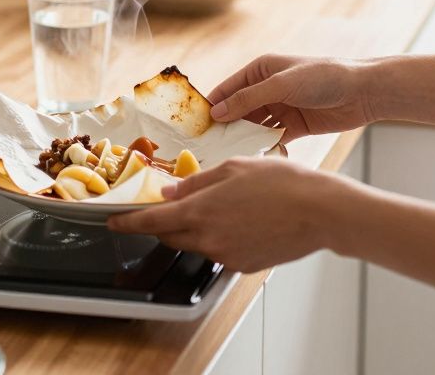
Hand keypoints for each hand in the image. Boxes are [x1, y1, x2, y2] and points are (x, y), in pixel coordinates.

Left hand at [106, 157, 345, 271]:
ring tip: (215, 208)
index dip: (128, 222)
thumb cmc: (282, 183)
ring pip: (194, 243)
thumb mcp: (233, 169)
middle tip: (163, 208)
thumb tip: (170, 190)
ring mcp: (225, 255)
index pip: (151, 222)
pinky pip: (217, 251)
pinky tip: (237, 221)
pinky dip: (217, 237)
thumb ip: (197, 182)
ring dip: (191, 229)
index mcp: (200, 211)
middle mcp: (208, 238)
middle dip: (161, 223)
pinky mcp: (242, 265)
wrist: (320, 211)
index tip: (113, 221)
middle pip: (169, 235)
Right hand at [208, 54, 376, 141]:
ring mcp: (281, 108)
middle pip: (238, 111)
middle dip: (226, 128)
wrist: (363, 92)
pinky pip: (273, 139)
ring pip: (254, 127)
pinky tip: (260, 159)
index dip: (211, 107)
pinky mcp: (294, 126)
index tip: (195, 128)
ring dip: (245, 140)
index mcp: (260, 71)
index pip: (227, 90)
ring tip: (232, 157)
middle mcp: (267, 89)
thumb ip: (248, 99)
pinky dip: (266, 147)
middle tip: (210, 149)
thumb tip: (216, 113)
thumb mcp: (281, 85)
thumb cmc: (323, 77)